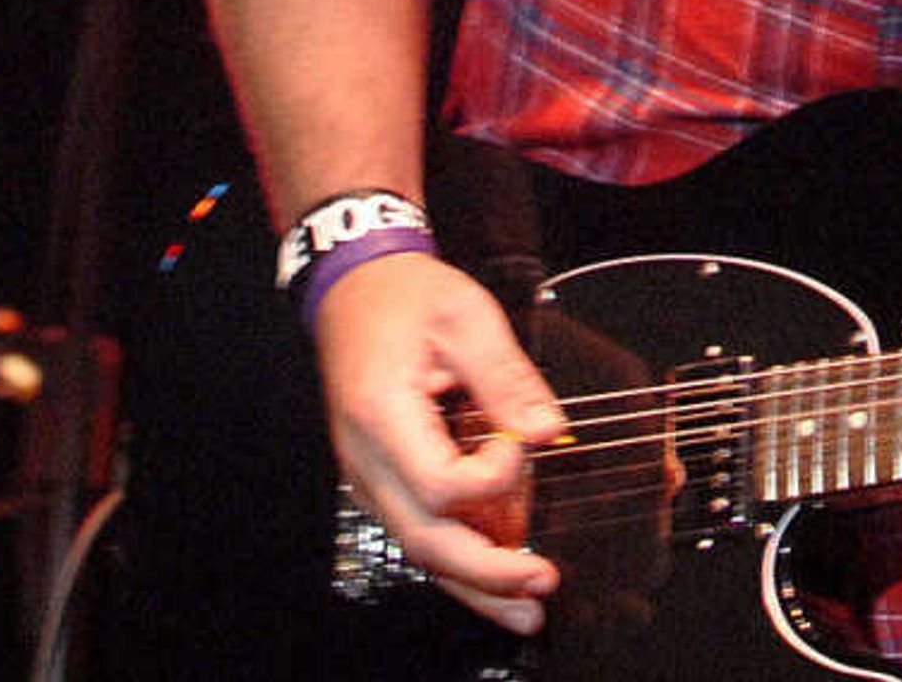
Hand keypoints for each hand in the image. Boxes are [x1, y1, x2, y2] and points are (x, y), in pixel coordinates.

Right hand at [311, 248, 568, 633]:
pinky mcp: (386, 478)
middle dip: (487, 572)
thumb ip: (507, 377)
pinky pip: (421, 529)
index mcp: (381, 415)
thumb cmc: (405, 299)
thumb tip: (545, 431)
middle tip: (542, 584)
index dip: (492, 479)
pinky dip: (460, 559)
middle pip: (425, 538)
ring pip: (421, 548)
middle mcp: (367, 459)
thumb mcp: (466, 317)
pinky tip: (498, 576)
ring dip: (474, 584)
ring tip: (526, 610)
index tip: (520, 445)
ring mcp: (372, 475)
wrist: (357, 291)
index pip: (438, 482)